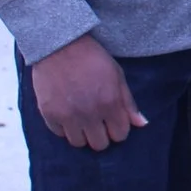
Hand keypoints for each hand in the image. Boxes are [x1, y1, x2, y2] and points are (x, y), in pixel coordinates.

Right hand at [31, 35, 144, 150]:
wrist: (60, 46)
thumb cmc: (93, 58)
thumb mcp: (117, 76)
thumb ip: (129, 103)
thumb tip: (142, 124)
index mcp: (109, 103)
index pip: (120, 135)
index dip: (119, 129)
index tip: (114, 122)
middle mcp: (89, 113)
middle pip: (99, 144)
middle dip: (102, 135)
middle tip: (98, 122)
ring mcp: (67, 115)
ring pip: (78, 143)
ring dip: (83, 134)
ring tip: (83, 119)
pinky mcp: (49, 114)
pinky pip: (59, 134)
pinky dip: (64, 127)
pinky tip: (67, 113)